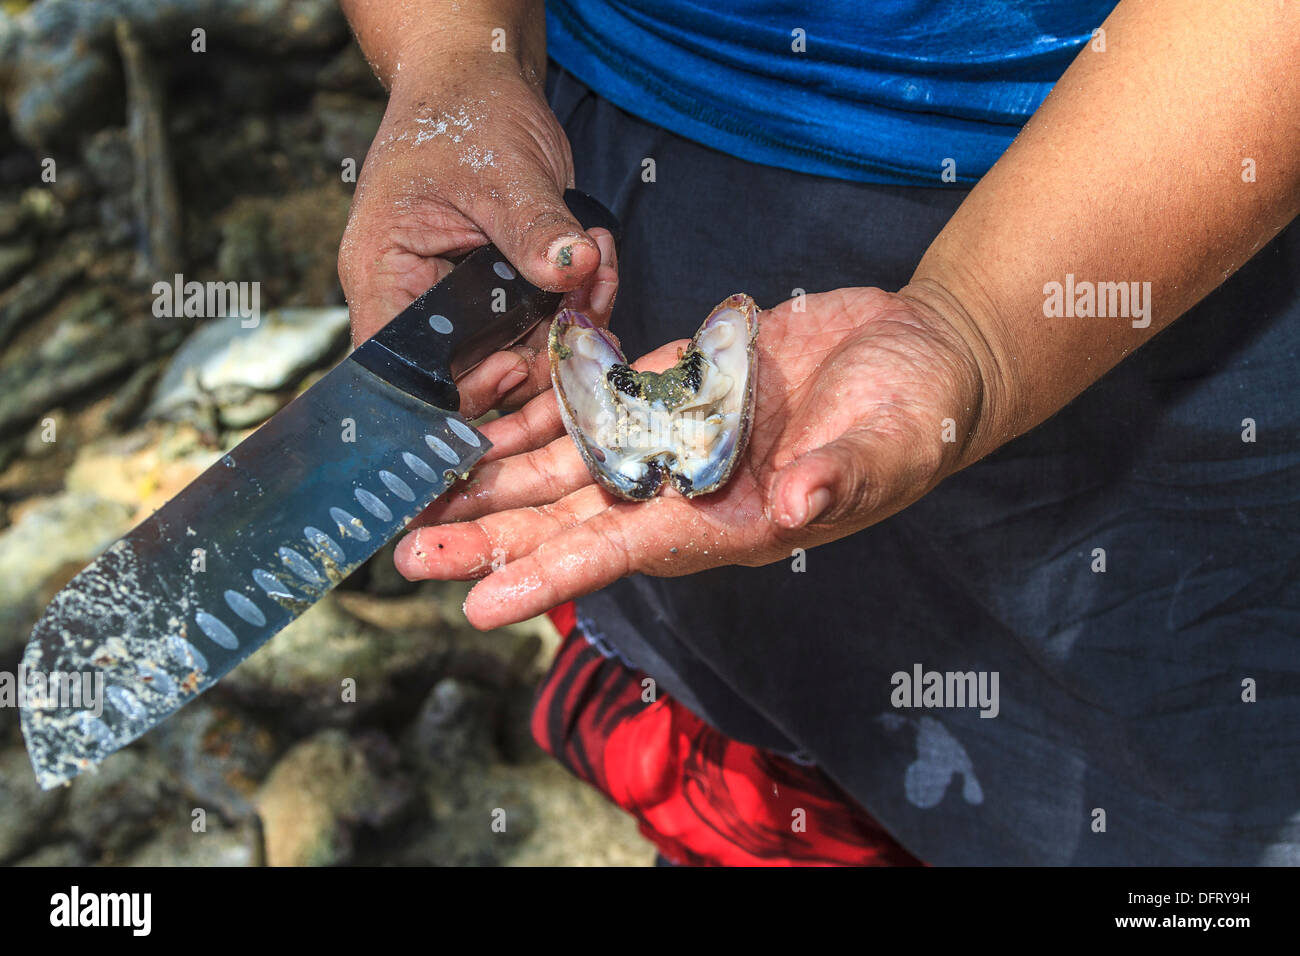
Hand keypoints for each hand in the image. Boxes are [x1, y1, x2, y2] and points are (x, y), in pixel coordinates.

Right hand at [339, 52, 616, 417]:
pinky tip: (597, 269)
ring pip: (512, 355)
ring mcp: (459, 300)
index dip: (458, 387)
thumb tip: (574, 269)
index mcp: (383, 273)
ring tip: (598, 275)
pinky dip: (572, 310)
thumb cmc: (465, 113)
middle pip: (466, 374)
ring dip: (564, 329)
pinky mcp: (499, 295)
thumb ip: (534, 228)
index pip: (404, 365)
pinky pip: (535, 328)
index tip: (516, 365)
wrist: (481, 83)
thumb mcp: (503, 171)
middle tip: (583, 316)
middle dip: (533, 357)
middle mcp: (415, 297)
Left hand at [393, 286, 991, 628]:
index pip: (628, 551)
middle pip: (573, 521)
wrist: (921, 349)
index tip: (482, 604)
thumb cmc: (919, 409)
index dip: (555, 575)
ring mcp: (676, 437)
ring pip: (569, 468)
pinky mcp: (674, 388)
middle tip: (407, 553)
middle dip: (494, 540)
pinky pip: (592, 407)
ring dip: (497, 483)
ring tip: (423, 493)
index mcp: (733, 516)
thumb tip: (795, 505)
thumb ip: (842, 476)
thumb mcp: (892, 442)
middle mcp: (690, 488)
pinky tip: (484, 422)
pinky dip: (537, 416)